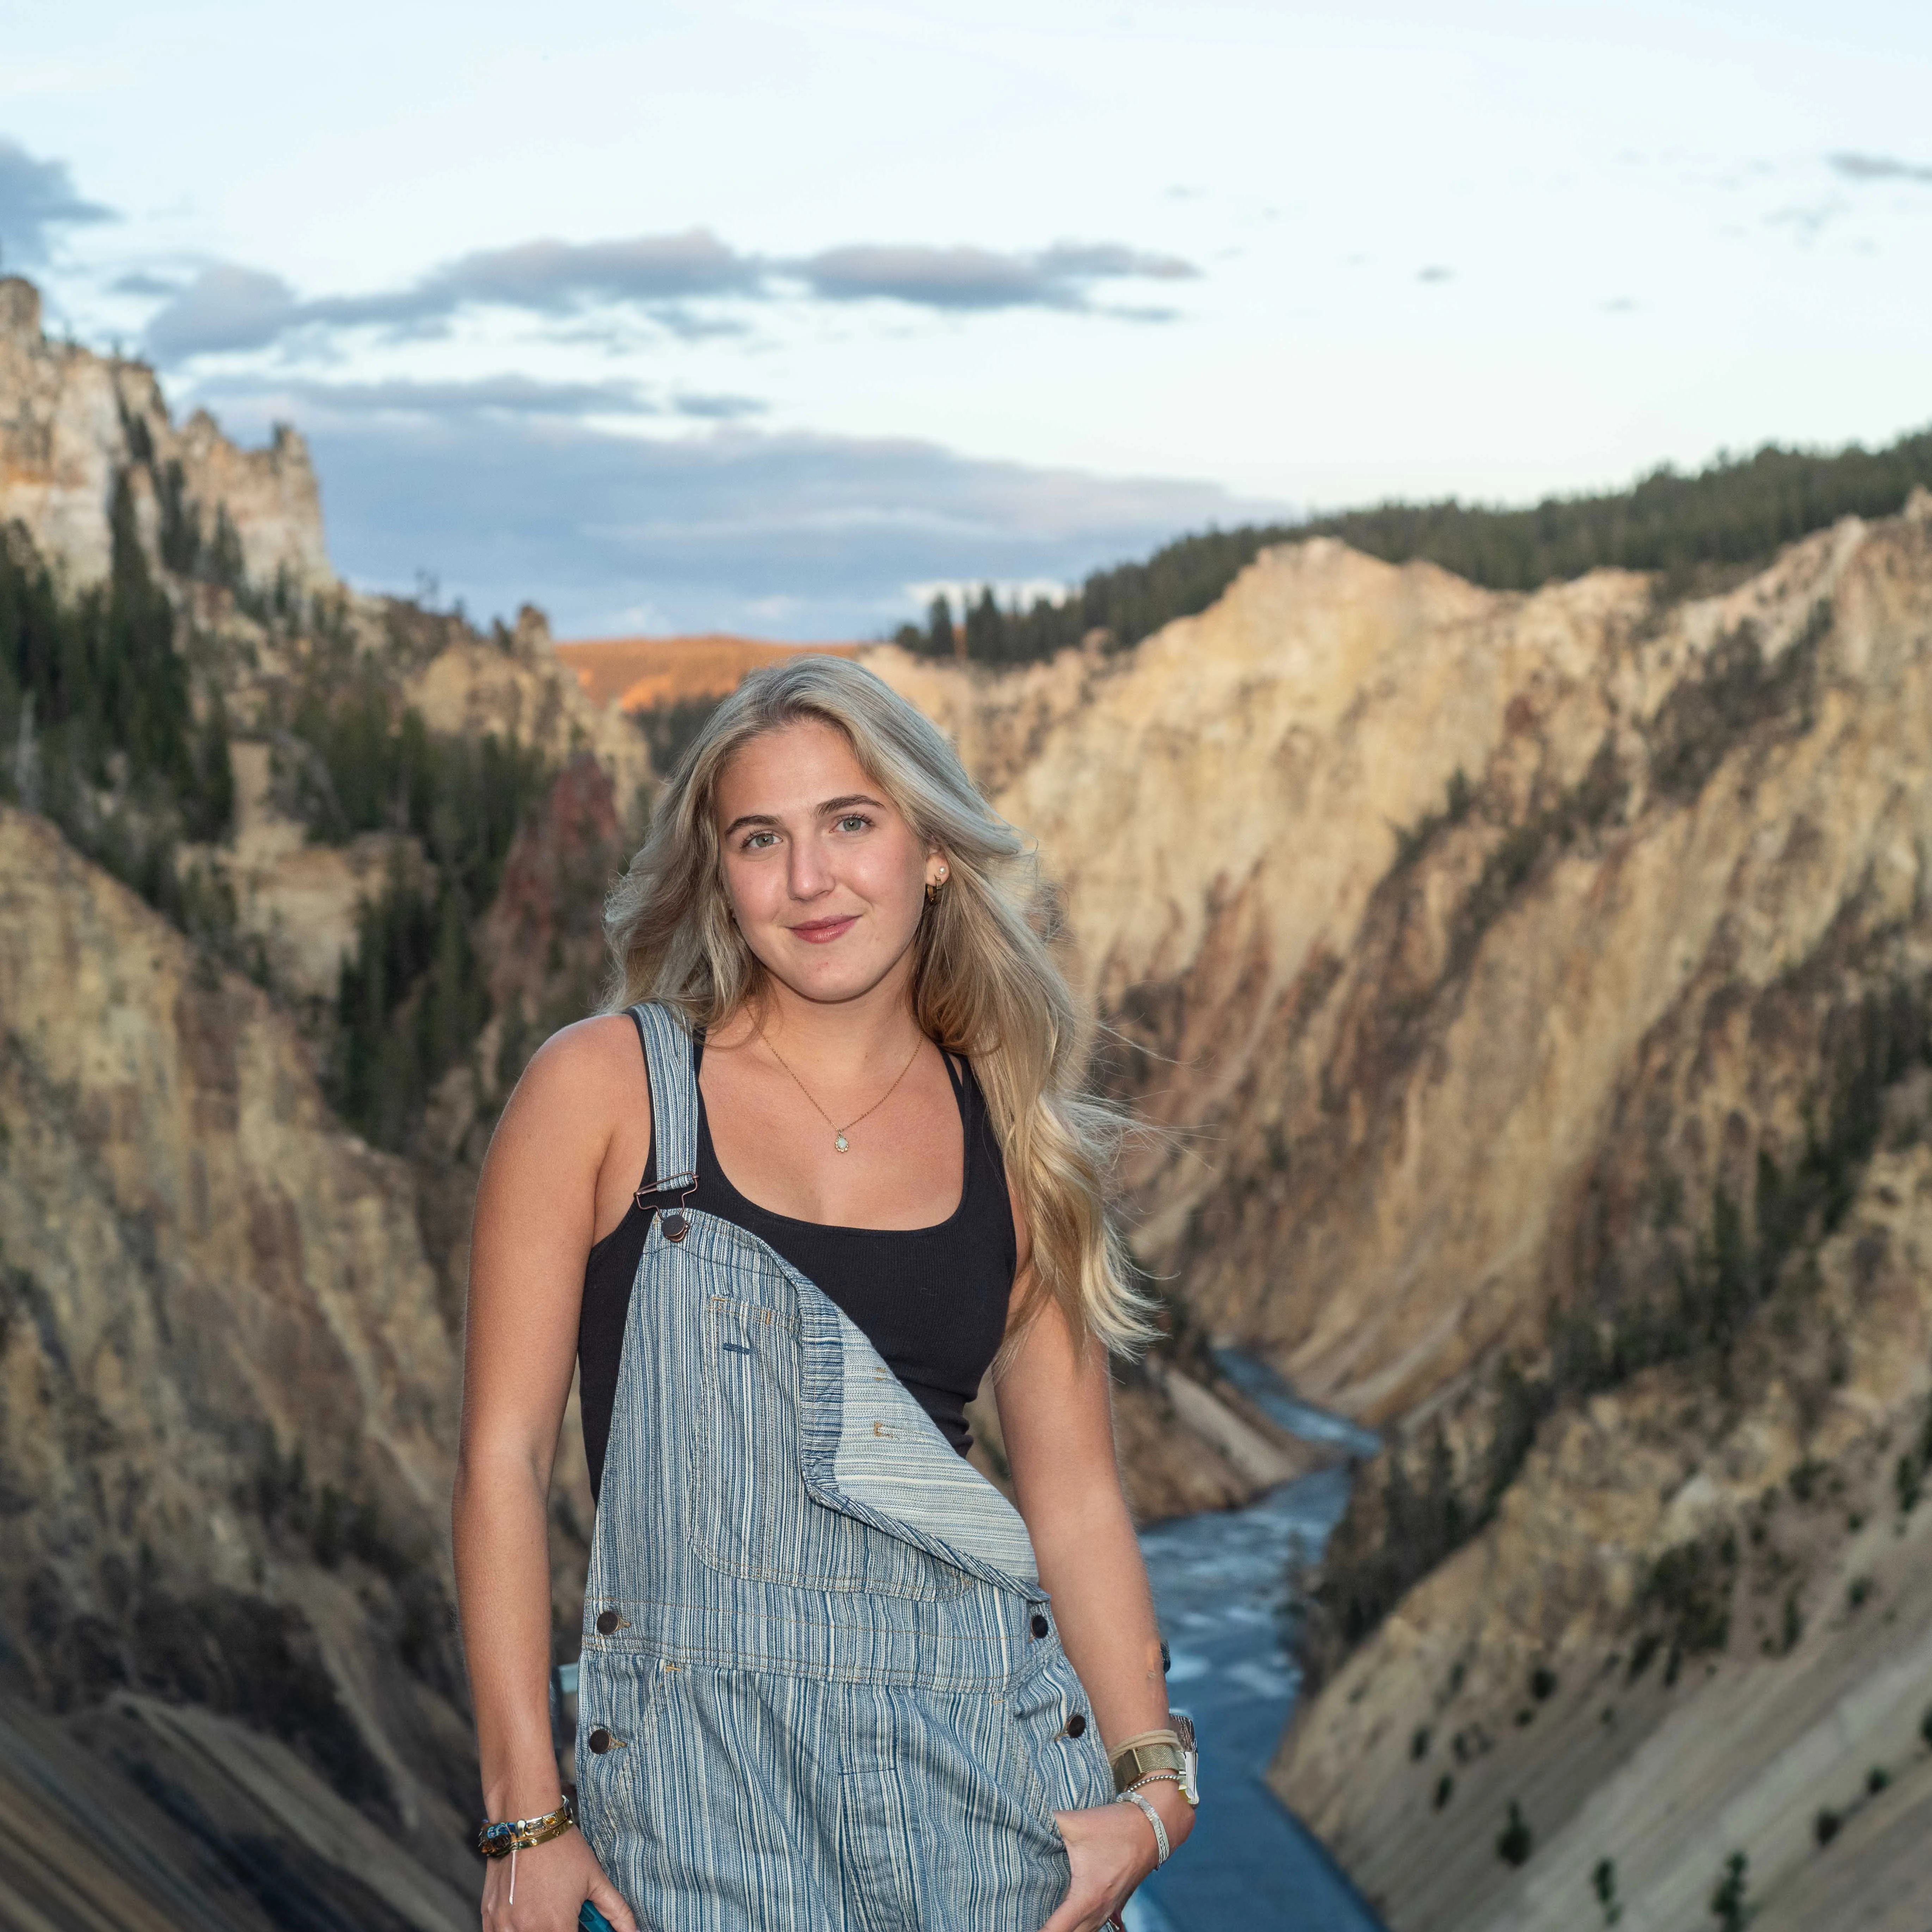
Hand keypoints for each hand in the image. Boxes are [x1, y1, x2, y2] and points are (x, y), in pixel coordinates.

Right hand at [479, 1827, 636, 1931]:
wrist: (526, 1821)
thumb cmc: (561, 1848)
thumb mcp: (595, 1878)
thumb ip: (616, 1911)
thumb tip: (632, 1931)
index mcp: (557, 1926)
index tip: (577, 1927)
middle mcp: (527, 1931)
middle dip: (559, 1931)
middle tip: (564, 1918)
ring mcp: (504, 1927)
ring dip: (537, 1929)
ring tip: (545, 1913)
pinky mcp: (489, 1918)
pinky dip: (514, 1931)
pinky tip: (526, 1916)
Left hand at [1036, 1782, 1192, 1931]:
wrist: (1153, 1825)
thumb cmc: (1115, 1827)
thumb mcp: (1075, 1823)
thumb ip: (1048, 1823)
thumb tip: (1023, 1821)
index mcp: (1087, 1897)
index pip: (1057, 1929)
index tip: (1022, 1927)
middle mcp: (1099, 1910)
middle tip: (1028, 1921)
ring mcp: (1110, 1909)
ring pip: (1086, 1931)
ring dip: (1069, 1929)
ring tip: (1050, 1921)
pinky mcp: (1117, 1903)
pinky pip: (1099, 1925)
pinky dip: (1084, 1926)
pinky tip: (1078, 1922)